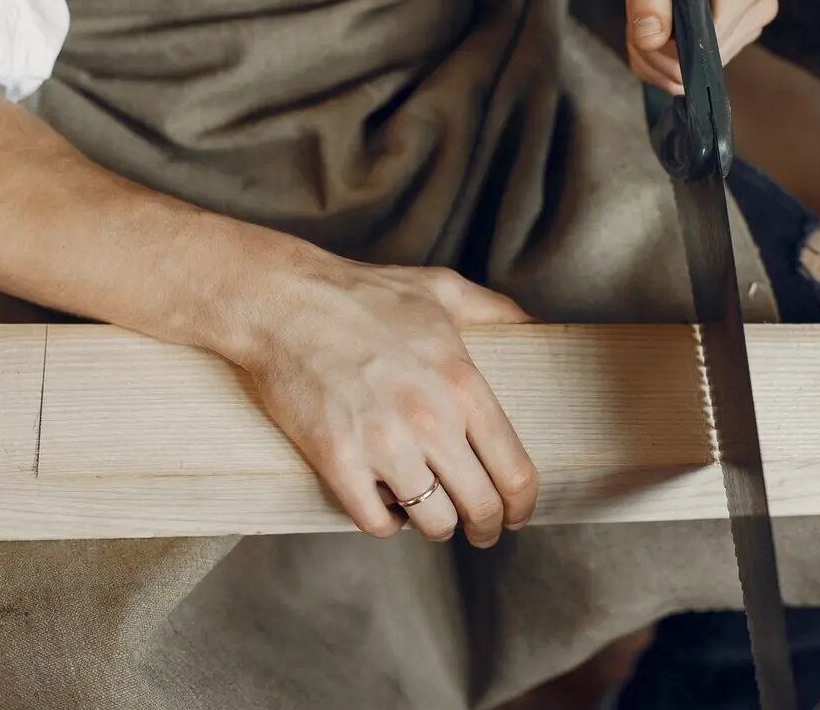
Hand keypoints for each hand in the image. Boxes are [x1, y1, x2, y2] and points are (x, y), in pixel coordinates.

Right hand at [224, 244, 538, 547]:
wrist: (284, 302)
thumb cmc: (363, 294)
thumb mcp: (443, 289)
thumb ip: (497, 310)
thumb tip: (535, 326)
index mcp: (464, 384)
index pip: (515, 471)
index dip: (522, 505)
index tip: (518, 513)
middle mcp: (432, 421)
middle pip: (481, 507)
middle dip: (487, 528)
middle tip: (481, 531)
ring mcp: (384, 445)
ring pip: (433, 523)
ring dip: (436, 526)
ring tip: (431, 517)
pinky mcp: (338, 462)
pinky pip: (375, 522)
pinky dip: (386, 524)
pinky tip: (387, 509)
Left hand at [595, 0, 776, 92]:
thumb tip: (653, 37)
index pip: (711, 40)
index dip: (668, 42)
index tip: (642, 15)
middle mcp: (758, 2)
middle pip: (701, 63)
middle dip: (656, 49)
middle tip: (637, 12)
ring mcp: (747, 24)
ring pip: (690, 75)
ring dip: (652, 55)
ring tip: (644, 14)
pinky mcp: (731, 41)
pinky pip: (685, 75)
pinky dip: (656, 61)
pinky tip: (652, 28)